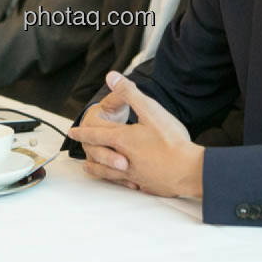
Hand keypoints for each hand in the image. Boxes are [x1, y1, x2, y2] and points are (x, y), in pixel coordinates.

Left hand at [68, 71, 203, 197]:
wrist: (189, 170)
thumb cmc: (171, 141)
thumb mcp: (150, 110)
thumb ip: (129, 93)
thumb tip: (112, 77)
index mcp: (123, 139)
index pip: (97, 135)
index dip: (83, 132)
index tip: (73, 132)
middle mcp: (124, 158)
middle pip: (99, 155)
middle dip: (88, 150)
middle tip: (80, 151)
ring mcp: (135, 174)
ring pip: (109, 173)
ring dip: (97, 168)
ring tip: (90, 167)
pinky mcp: (147, 184)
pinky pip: (128, 183)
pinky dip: (121, 181)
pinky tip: (124, 181)